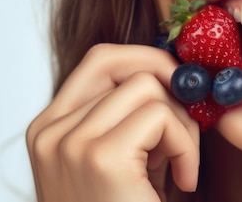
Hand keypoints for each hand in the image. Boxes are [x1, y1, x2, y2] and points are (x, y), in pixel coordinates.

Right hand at [26, 44, 199, 201]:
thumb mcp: (119, 161)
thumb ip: (129, 117)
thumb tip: (174, 74)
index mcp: (50, 129)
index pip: (100, 61)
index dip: (147, 61)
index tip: (178, 86)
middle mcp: (50, 132)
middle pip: (120, 62)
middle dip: (167, 80)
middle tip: (191, 112)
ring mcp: (70, 143)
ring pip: (148, 87)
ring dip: (181, 124)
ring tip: (180, 165)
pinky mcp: (100, 158)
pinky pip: (161, 117)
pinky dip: (186, 145)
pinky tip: (184, 180)